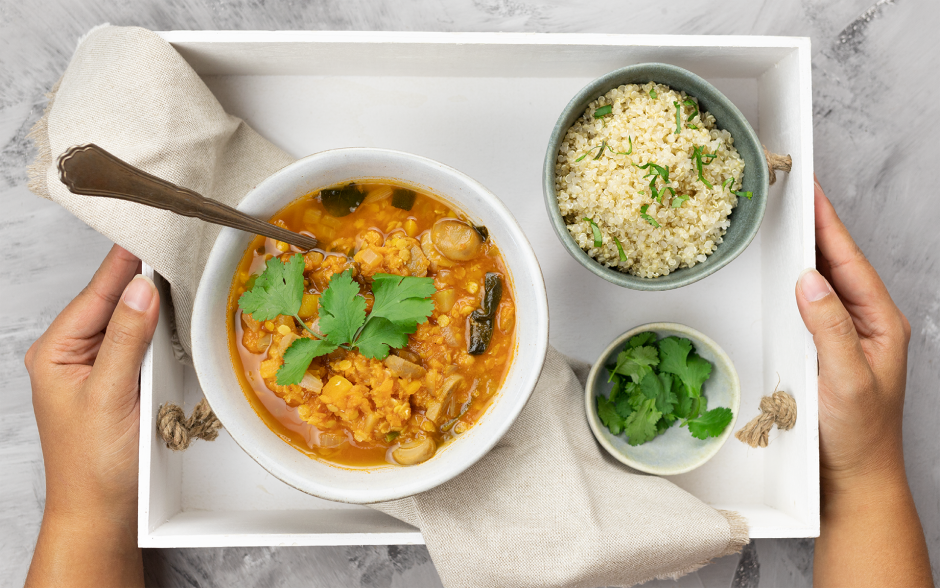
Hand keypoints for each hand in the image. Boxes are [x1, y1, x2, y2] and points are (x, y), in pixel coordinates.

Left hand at [25, 244, 156, 587]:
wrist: (101, 514)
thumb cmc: (95, 465)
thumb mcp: (110, 397)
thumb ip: (126, 340)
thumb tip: (141, 288)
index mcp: (57, 350)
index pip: (98, 291)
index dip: (128, 259)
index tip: (155, 224)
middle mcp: (75, 352)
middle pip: (115, 299)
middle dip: (147, 274)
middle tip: (183, 242)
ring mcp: (98, 366)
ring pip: (132, 319)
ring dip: (158, 300)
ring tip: (187, 269)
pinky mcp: (121, 380)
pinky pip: (142, 342)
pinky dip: (163, 327)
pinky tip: (182, 315)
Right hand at [795, 179, 910, 493]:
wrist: (854, 479)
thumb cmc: (858, 437)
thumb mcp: (846, 380)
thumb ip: (829, 328)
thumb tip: (809, 280)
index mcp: (880, 323)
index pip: (849, 261)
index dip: (828, 224)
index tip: (809, 191)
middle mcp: (865, 323)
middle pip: (837, 263)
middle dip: (815, 225)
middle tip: (791, 192)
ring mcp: (845, 336)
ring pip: (823, 282)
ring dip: (804, 250)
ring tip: (785, 220)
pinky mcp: (825, 349)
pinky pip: (809, 305)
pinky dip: (795, 282)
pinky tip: (782, 271)